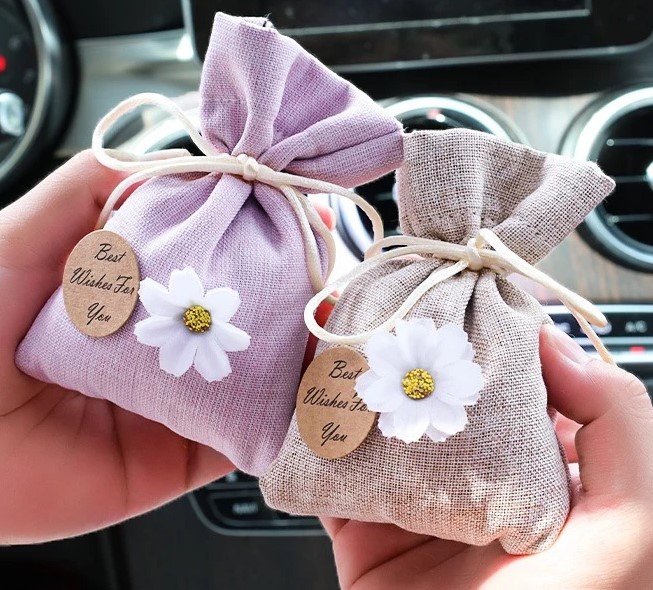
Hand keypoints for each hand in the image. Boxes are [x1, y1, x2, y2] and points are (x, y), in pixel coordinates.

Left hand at [0, 151, 334, 543]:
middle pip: (250, 313)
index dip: (262, 227)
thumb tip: (158, 152)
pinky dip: (289, 414)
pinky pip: (249, 435)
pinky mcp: (186, 455)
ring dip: (306, 347)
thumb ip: (83, 192)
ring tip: (341, 318)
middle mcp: (164, 344)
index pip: (216, 254)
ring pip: (260, 373)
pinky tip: (319, 386)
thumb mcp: (20, 241)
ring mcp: (181, 400)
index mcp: (135, 294)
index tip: (302, 207)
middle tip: (335, 265)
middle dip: (299, 285)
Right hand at [322, 326, 652, 588]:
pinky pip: (330, 470)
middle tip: (386, 300)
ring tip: (336, 332)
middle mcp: (477, 484)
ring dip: (356, 382)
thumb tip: (556, 345)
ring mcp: (415, 506)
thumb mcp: (627, 534)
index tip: (461, 291)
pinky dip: (311, 431)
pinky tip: (300, 392)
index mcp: (542, 478)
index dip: (492, 333)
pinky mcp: (361, 531)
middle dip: (412, 348)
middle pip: (439, 396)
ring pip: (380, 425)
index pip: (518, 384)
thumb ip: (620, 431)